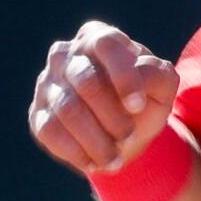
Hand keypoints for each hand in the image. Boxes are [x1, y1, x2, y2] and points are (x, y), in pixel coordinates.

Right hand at [28, 21, 180, 174]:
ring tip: (115, 159)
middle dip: (111, 116)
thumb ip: (157, 74)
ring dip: (95, 140)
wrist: (123, 132)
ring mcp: (47, 83)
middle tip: (129, 137)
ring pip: (67, 110)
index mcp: (99, 38)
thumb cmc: (143, 100)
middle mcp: (67, 55)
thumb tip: (139, 71)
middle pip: (86, 82)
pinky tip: (94, 163)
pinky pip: (50, 131)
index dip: (123, 77)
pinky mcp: (38, 113)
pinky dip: (75, 151)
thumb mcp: (162, 87)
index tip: (138, 106)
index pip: (106, 45)